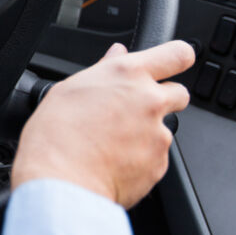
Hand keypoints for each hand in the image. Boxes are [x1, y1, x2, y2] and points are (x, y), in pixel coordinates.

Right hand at [11, 40, 194, 208]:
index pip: (177, 54)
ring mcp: (158, 134)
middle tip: (133, 111)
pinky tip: (113, 161)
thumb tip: (117, 55)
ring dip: (146, 134)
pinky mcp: (159, 164)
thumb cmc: (56, 134)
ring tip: (112, 144)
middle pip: (179, 93)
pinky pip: (156, 158)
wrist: (60, 180)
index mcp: (127, 74)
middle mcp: (149, 100)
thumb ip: (103, 69)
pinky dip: (141, 160)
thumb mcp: (70, 88)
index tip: (172, 63)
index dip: (177, 58)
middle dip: (162, 100)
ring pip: (163, 129)